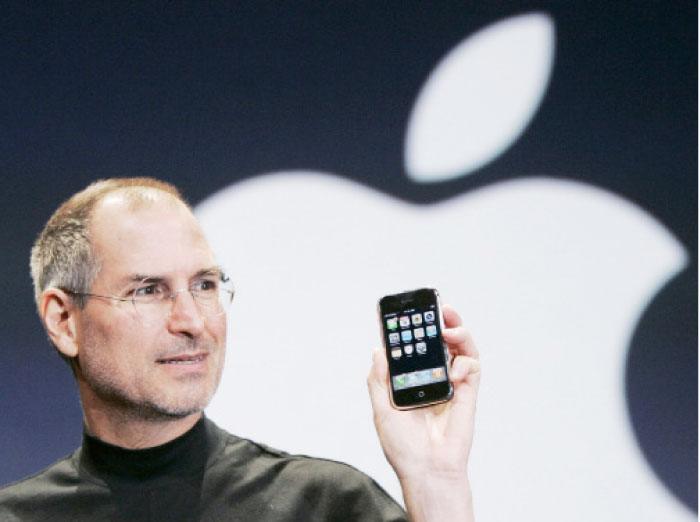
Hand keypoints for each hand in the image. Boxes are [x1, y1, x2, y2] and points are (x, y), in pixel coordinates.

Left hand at [367, 304, 480, 519]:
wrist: (427, 470)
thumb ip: (379, 380)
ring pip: (461, 349)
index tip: (410, 313)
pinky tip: (455, 370)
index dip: (415, 330)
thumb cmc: (404, 447)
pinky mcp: (468, 394)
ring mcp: (452, 385)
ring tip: (450, 326)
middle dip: (442, 322)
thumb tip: (379, 350)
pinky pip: (472, 368)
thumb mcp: (381, 410)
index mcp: (412, 381)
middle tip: (439, 309)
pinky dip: (466, 362)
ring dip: (459, 332)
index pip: (416, 348)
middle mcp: (433, 379)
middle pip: (441, 343)